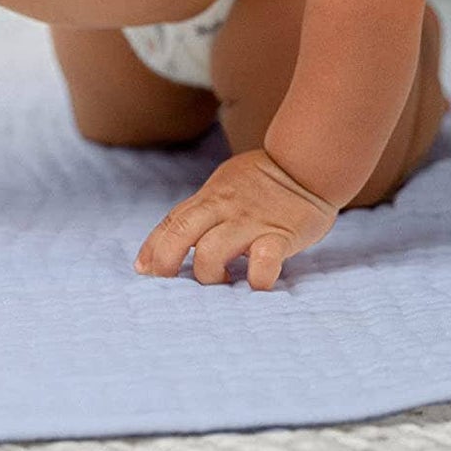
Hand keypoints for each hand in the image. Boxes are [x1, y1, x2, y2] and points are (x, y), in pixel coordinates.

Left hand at [133, 149, 337, 290]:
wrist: (307, 165)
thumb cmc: (264, 180)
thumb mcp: (226, 186)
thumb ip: (205, 209)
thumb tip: (180, 236)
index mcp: (210, 197)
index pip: (172, 222)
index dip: (153, 248)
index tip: (143, 270)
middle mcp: (224, 208)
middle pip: (180, 233)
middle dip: (165, 261)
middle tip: (168, 283)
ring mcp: (250, 221)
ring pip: (211, 251)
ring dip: (208, 274)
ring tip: (223, 281)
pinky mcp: (280, 235)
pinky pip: (263, 261)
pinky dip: (256, 279)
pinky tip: (256, 285)